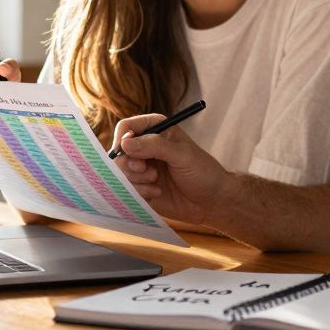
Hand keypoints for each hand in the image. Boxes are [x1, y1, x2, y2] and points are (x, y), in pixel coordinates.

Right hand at [111, 113, 229, 225]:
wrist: (211, 201)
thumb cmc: (202, 172)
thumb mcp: (182, 155)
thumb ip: (154, 146)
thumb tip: (125, 143)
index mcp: (156, 130)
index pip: (126, 127)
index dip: (122, 139)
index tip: (125, 152)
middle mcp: (145, 147)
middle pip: (119, 151)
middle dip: (131, 163)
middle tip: (146, 169)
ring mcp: (142, 168)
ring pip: (120, 172)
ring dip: (137, 179)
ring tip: (157, 183)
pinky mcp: (140, 187)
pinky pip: (126, 189)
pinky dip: (140, 192)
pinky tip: (157, 193)